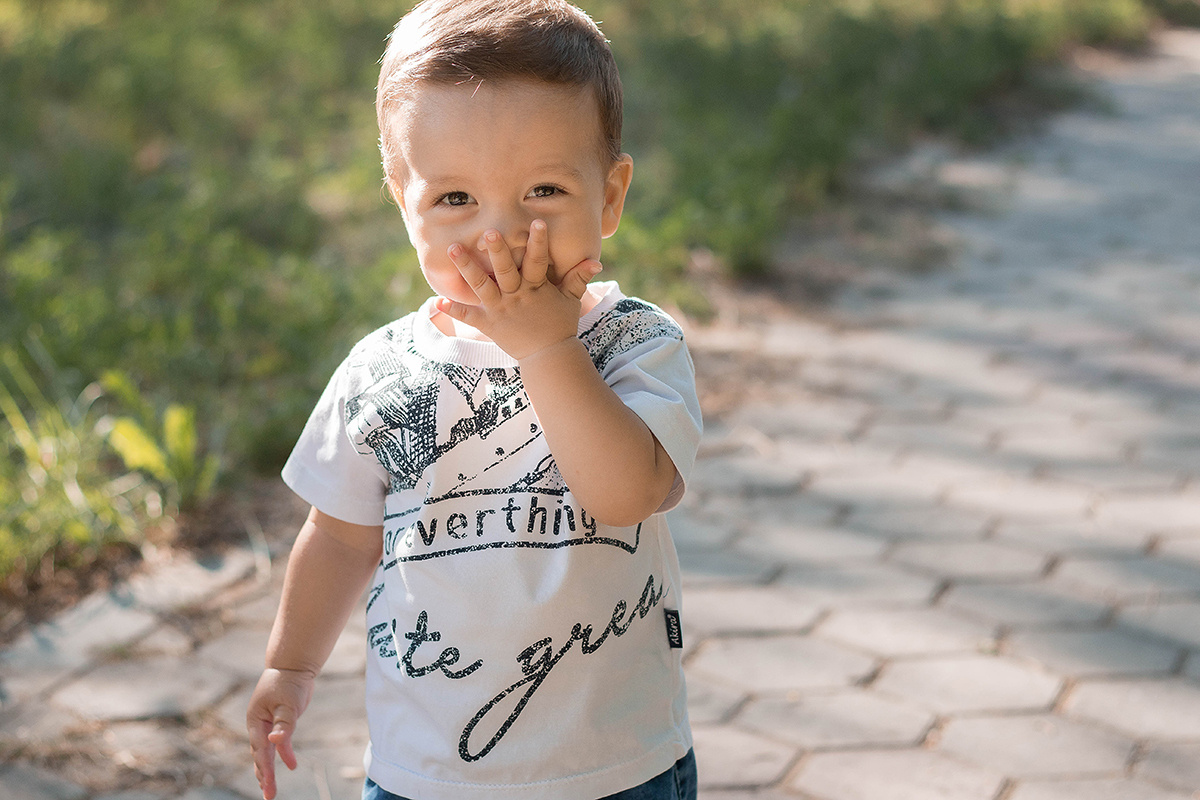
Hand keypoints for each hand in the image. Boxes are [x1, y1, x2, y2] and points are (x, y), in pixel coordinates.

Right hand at [247, 667, 315, 799]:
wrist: (292, 667)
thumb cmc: (288, 683)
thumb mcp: (288, 704)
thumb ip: (284, 724)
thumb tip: (276, 742)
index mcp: (255, 721)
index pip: (260, 749)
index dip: (265, 767)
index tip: (268, 783)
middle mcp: (258, 725)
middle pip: (260, 755)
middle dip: (264, 775)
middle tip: (269, 795)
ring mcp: (267, 724)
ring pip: (266, 752)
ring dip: (268, 769)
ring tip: (269, 788)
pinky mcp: (278, 723)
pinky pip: (278, 744)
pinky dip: (283, 754)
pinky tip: (290, 765)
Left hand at [436, 219, 601, 359]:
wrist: (548, 356)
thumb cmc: (560, 324)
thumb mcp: (571, 300)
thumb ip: (579, 279)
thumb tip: (596, 261)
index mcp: (537, 288)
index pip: (538, 262)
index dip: (538, 243)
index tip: (536, 223)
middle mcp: (517, 296)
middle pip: (505, 271)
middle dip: (497, 252)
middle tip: (488, 232)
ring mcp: (501, 310)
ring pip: (482, 286)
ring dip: (467, 268)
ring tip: (452, 248)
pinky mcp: (490, 324)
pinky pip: (469, 316)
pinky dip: (454, 310)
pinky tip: (437, 302)